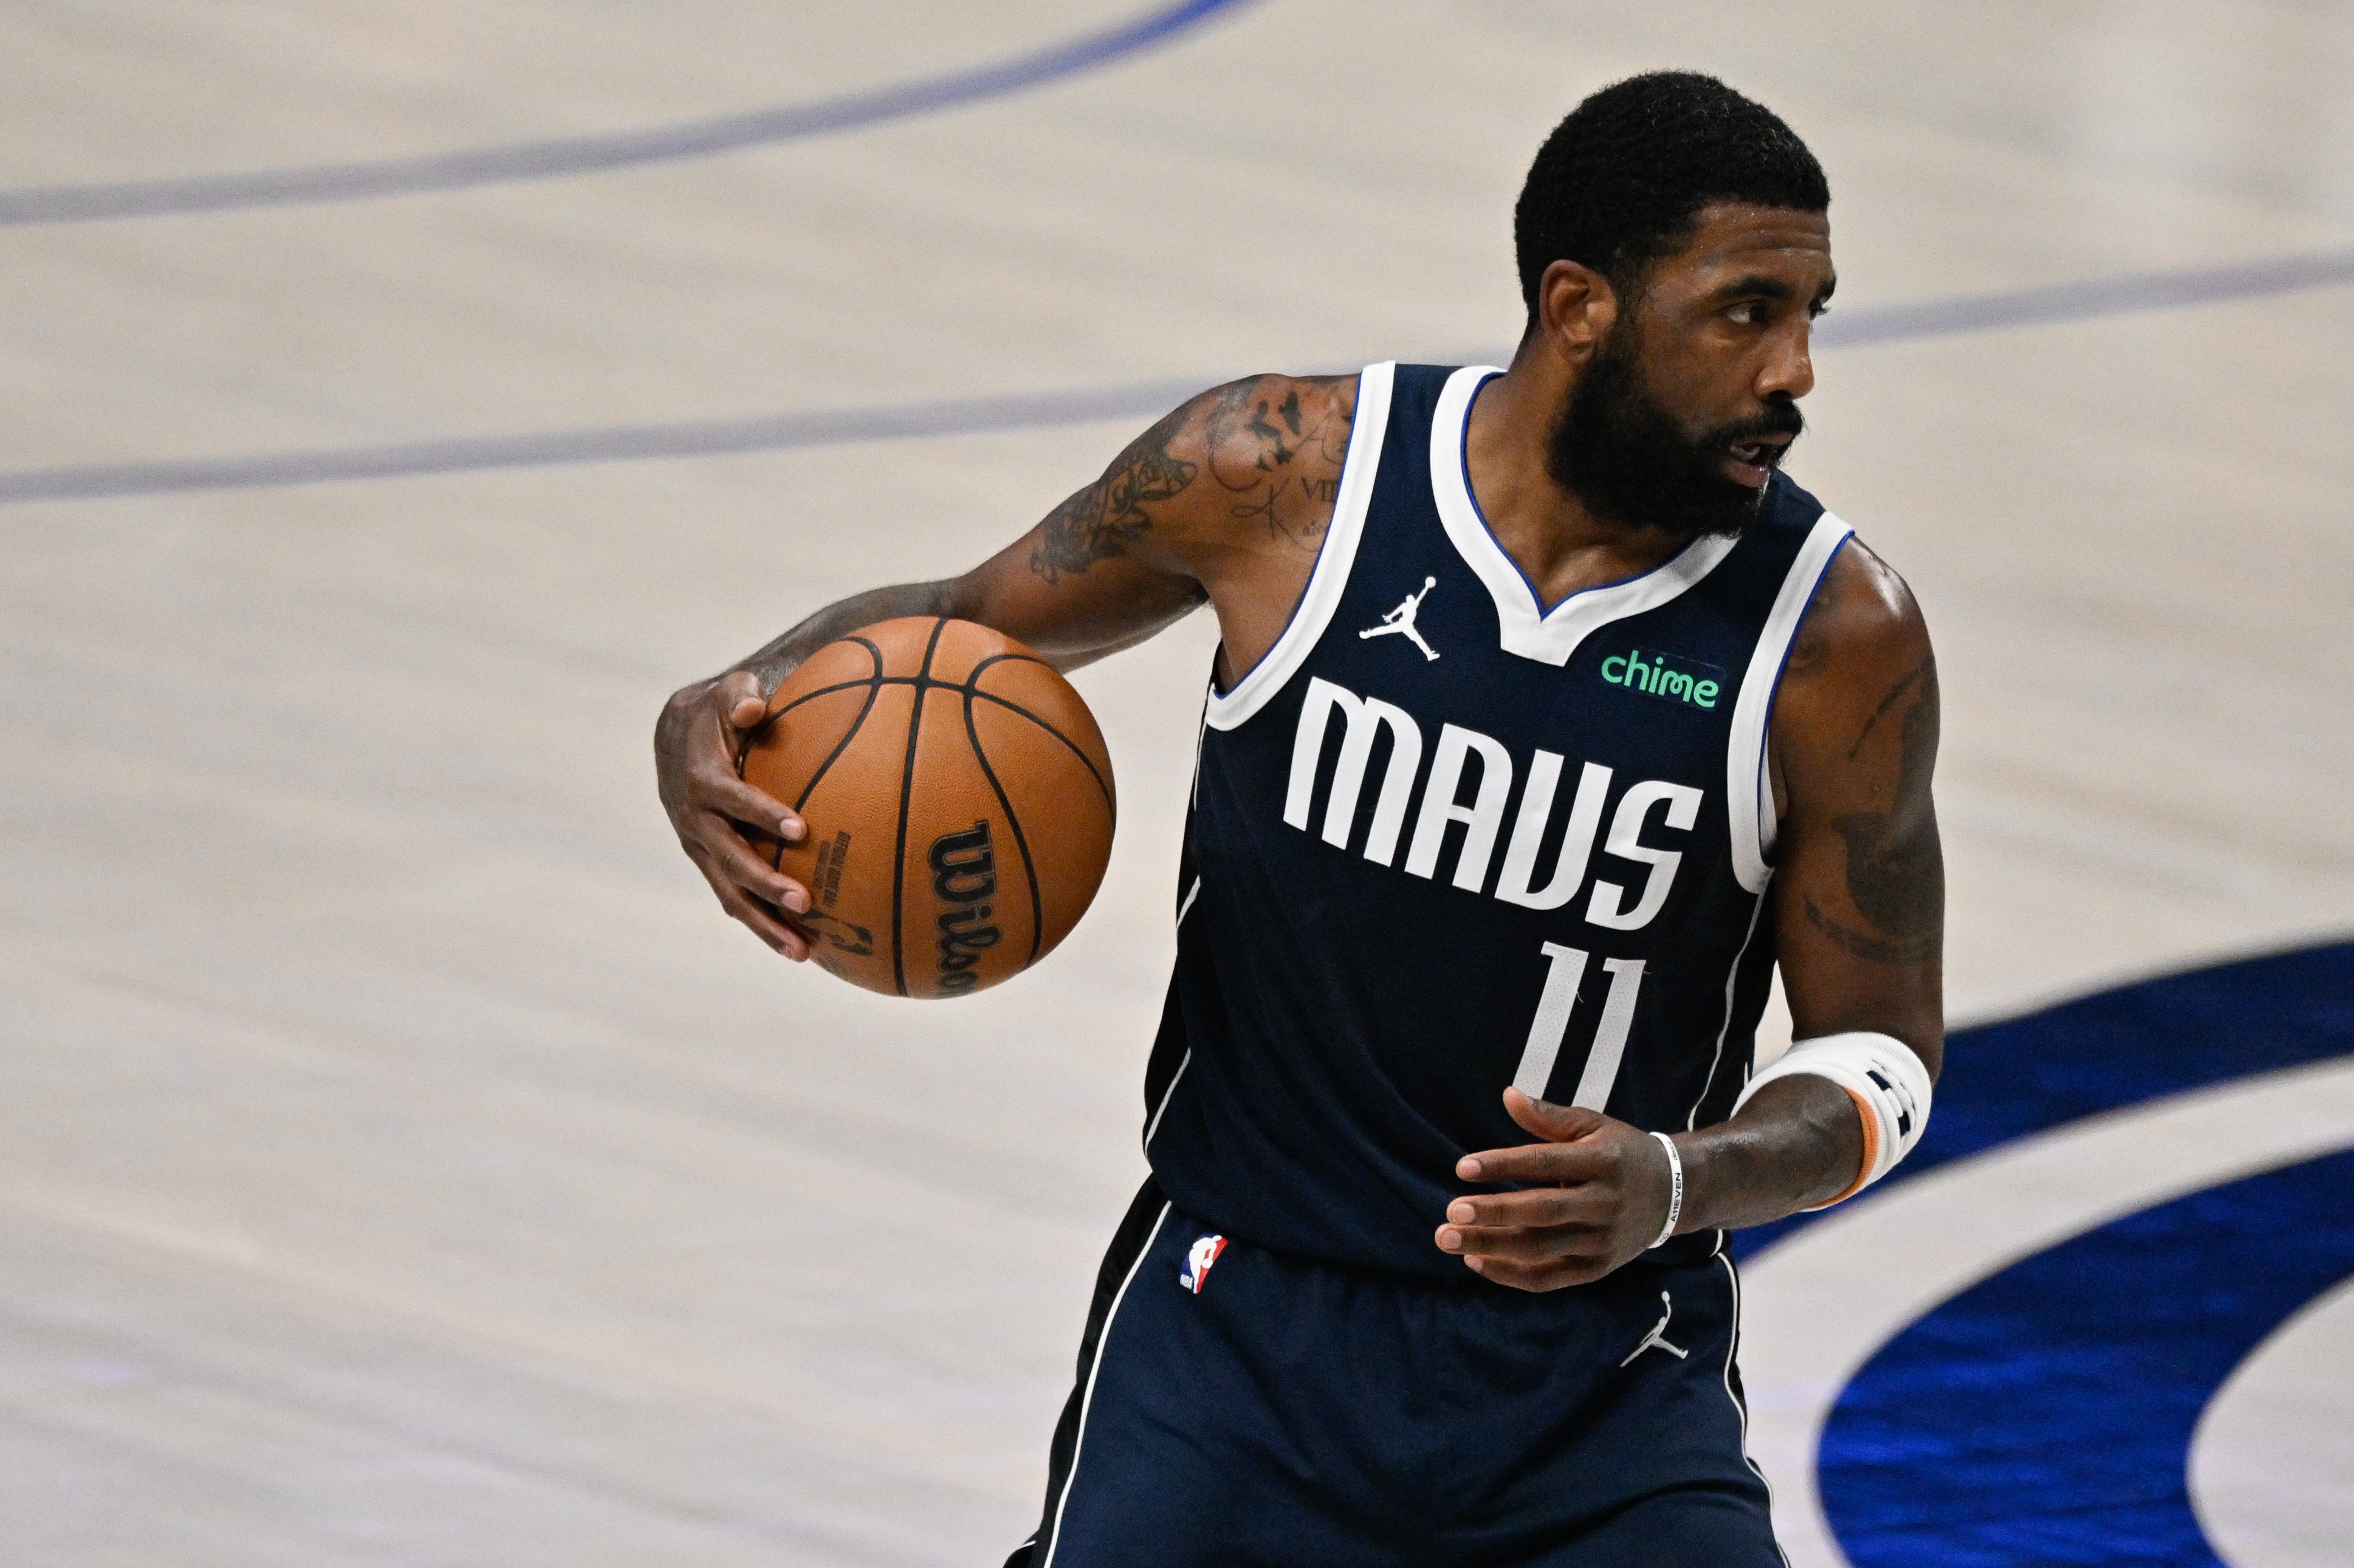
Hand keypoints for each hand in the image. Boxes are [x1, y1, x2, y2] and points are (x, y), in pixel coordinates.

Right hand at [654, 669, 812, 958]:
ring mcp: (700, 847)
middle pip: (730, 857)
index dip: (761, 813)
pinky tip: (799, 948)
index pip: (731, 798)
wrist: (676, 736)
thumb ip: (741, 696)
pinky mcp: (708, 863)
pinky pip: (733, 898)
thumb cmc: (718, 711)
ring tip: (803, 952)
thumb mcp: (728, 692)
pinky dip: (761, 924)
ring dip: (764, 922)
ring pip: (729, 892)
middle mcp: (695, 820)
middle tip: (805, 902)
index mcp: (702, 778)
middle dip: (765, 882)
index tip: (799, 830)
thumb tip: (753, 709)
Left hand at [1433, 1088, 1676, 1290]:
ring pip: (1541, 1249)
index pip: (1545, 1164)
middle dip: (1493, 1214)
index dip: (1503, 1165)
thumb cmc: (1621, 1153)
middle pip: (1541, 1212)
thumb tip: (1507, 1096)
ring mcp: (1602, 1241)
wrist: (1675, 1193)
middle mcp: (1604, 1204)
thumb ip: (1549, 1116)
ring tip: (1447, 1238)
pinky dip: (1511, 1275)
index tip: (1462, 1167)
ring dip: (1491, 1247)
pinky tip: (1476, 1261)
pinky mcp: (1598, 1268)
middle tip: (1449, 1212)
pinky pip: (1550, 1278)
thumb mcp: (1593, 1126)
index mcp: (1602, 1162)